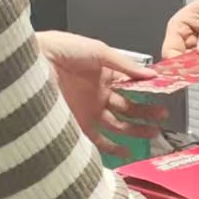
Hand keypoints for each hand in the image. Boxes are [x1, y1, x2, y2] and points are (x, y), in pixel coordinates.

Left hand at [37, 31, 167, 150]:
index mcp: (105, 75)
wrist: (35, 59)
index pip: (131, 87)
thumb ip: (126, 65)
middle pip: (128, 108)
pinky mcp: (76, 123)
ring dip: (135, 130)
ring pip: (117, 125)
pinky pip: (97, 139)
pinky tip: (126, 151)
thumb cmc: (63, 48)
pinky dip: (112, 147)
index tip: (164, 97)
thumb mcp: (100, 51)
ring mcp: (88, 110)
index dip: (148, 93)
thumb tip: (151, 74)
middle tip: (162, 117)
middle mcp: (98, 94)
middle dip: (146, 113)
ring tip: (152, 133)